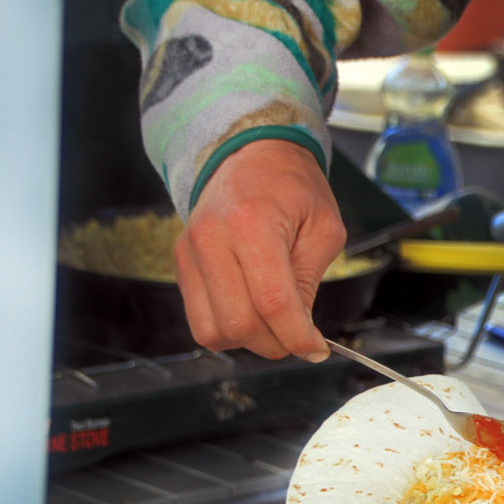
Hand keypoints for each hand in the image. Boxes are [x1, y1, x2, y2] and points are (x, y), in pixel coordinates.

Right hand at [176, 139, 344, 359]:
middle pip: (239, 323)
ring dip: (249, 341)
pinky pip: (200, 320)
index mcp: (252, 223)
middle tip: (299, 337)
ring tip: (275, 324)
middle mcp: (212, 238)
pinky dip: (228, 329)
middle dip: (276, 343)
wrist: (248, 154)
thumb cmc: (292, 187)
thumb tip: (303, 332)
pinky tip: (252, 312)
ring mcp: (189, 252)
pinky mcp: (181, 263)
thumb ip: (310, 281)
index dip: (298, 336)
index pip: (272, 302)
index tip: (316, 349)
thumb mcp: (323, 228)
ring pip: (213, 330)